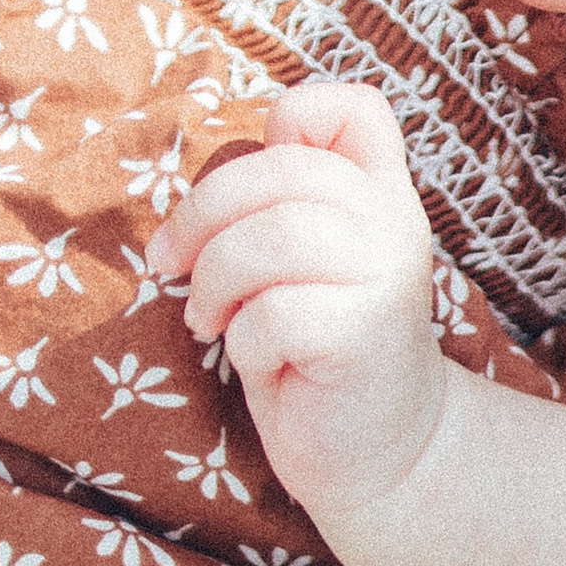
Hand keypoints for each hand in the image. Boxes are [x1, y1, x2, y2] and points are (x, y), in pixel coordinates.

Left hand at [149, 84, 444, 518]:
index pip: (355, 107)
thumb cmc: (315, 350)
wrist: (379, 458)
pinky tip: (258, 360)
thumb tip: (199, 196)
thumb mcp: (299, 262)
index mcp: (381, 191)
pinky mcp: (365, 334)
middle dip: (201, 214)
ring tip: (206, 318)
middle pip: (281, 167)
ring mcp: (387, 274)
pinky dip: (243, 340)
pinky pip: (273, 313)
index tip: (249, 188)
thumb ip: (277, 206)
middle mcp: (395, 220)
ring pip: (270, 236)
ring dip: (213, 280)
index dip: (294, 117)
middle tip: (170, 263)